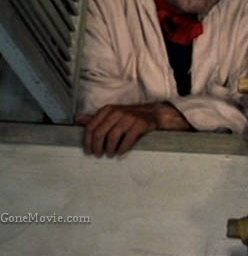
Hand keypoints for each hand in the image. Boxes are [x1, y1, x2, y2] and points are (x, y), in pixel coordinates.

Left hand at [75, 103, 189, 156]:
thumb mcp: (111, 115)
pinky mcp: (140, 124)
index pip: (91, 126)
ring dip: (110, 149)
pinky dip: (122, 148)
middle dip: (97, 147)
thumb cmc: (128, 117)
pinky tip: (120, 153)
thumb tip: (76, 119)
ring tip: (110, 154)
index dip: (88, 141)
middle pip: (100, 133)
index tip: (88, 151)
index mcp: (107, 110)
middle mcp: (117, 112)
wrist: (153, 114)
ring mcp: (129, 117)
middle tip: (98, 155)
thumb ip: (94, 118)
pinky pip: (128, 139)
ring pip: (113, 137)